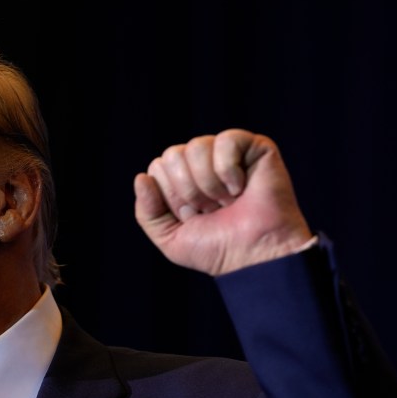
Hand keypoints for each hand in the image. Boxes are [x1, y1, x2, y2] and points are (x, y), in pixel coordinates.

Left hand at [134, 128, 313, 275]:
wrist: (253, 256)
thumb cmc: (216, 249)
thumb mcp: (169, 238)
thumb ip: (146, 211)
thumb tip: (141, 177)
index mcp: (181, 179)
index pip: (157, 168)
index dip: (171, 197)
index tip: (192, 216)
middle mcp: (202, 163)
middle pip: (172, 155)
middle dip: (187, 190)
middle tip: (211, 210)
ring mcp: (228, 154)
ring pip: (196, 147)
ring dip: (208, 184)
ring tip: (227, 201)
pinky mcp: (255, 147)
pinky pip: (225, 141)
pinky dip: (228, 170)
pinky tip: (240, 188)